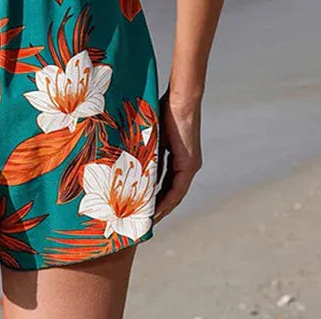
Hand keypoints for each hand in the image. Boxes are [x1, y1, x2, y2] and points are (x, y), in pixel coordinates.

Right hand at [154, 89, 202, 222]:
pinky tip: (157, 209)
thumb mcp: (153, 135)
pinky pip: (178, 189)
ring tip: (149, 220)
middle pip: (173, 193)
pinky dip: (167, 200)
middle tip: (144, 220)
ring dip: (163, 208)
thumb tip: (130, 159)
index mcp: (180, 158)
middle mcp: (188, 165)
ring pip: (176, 194)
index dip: (157, 197)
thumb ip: (147, 149)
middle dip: (159, 207)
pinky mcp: (189, 164)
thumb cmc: (166, 110)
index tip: (144, 207)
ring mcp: (190, 165)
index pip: (168, 183)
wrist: (181, 100)